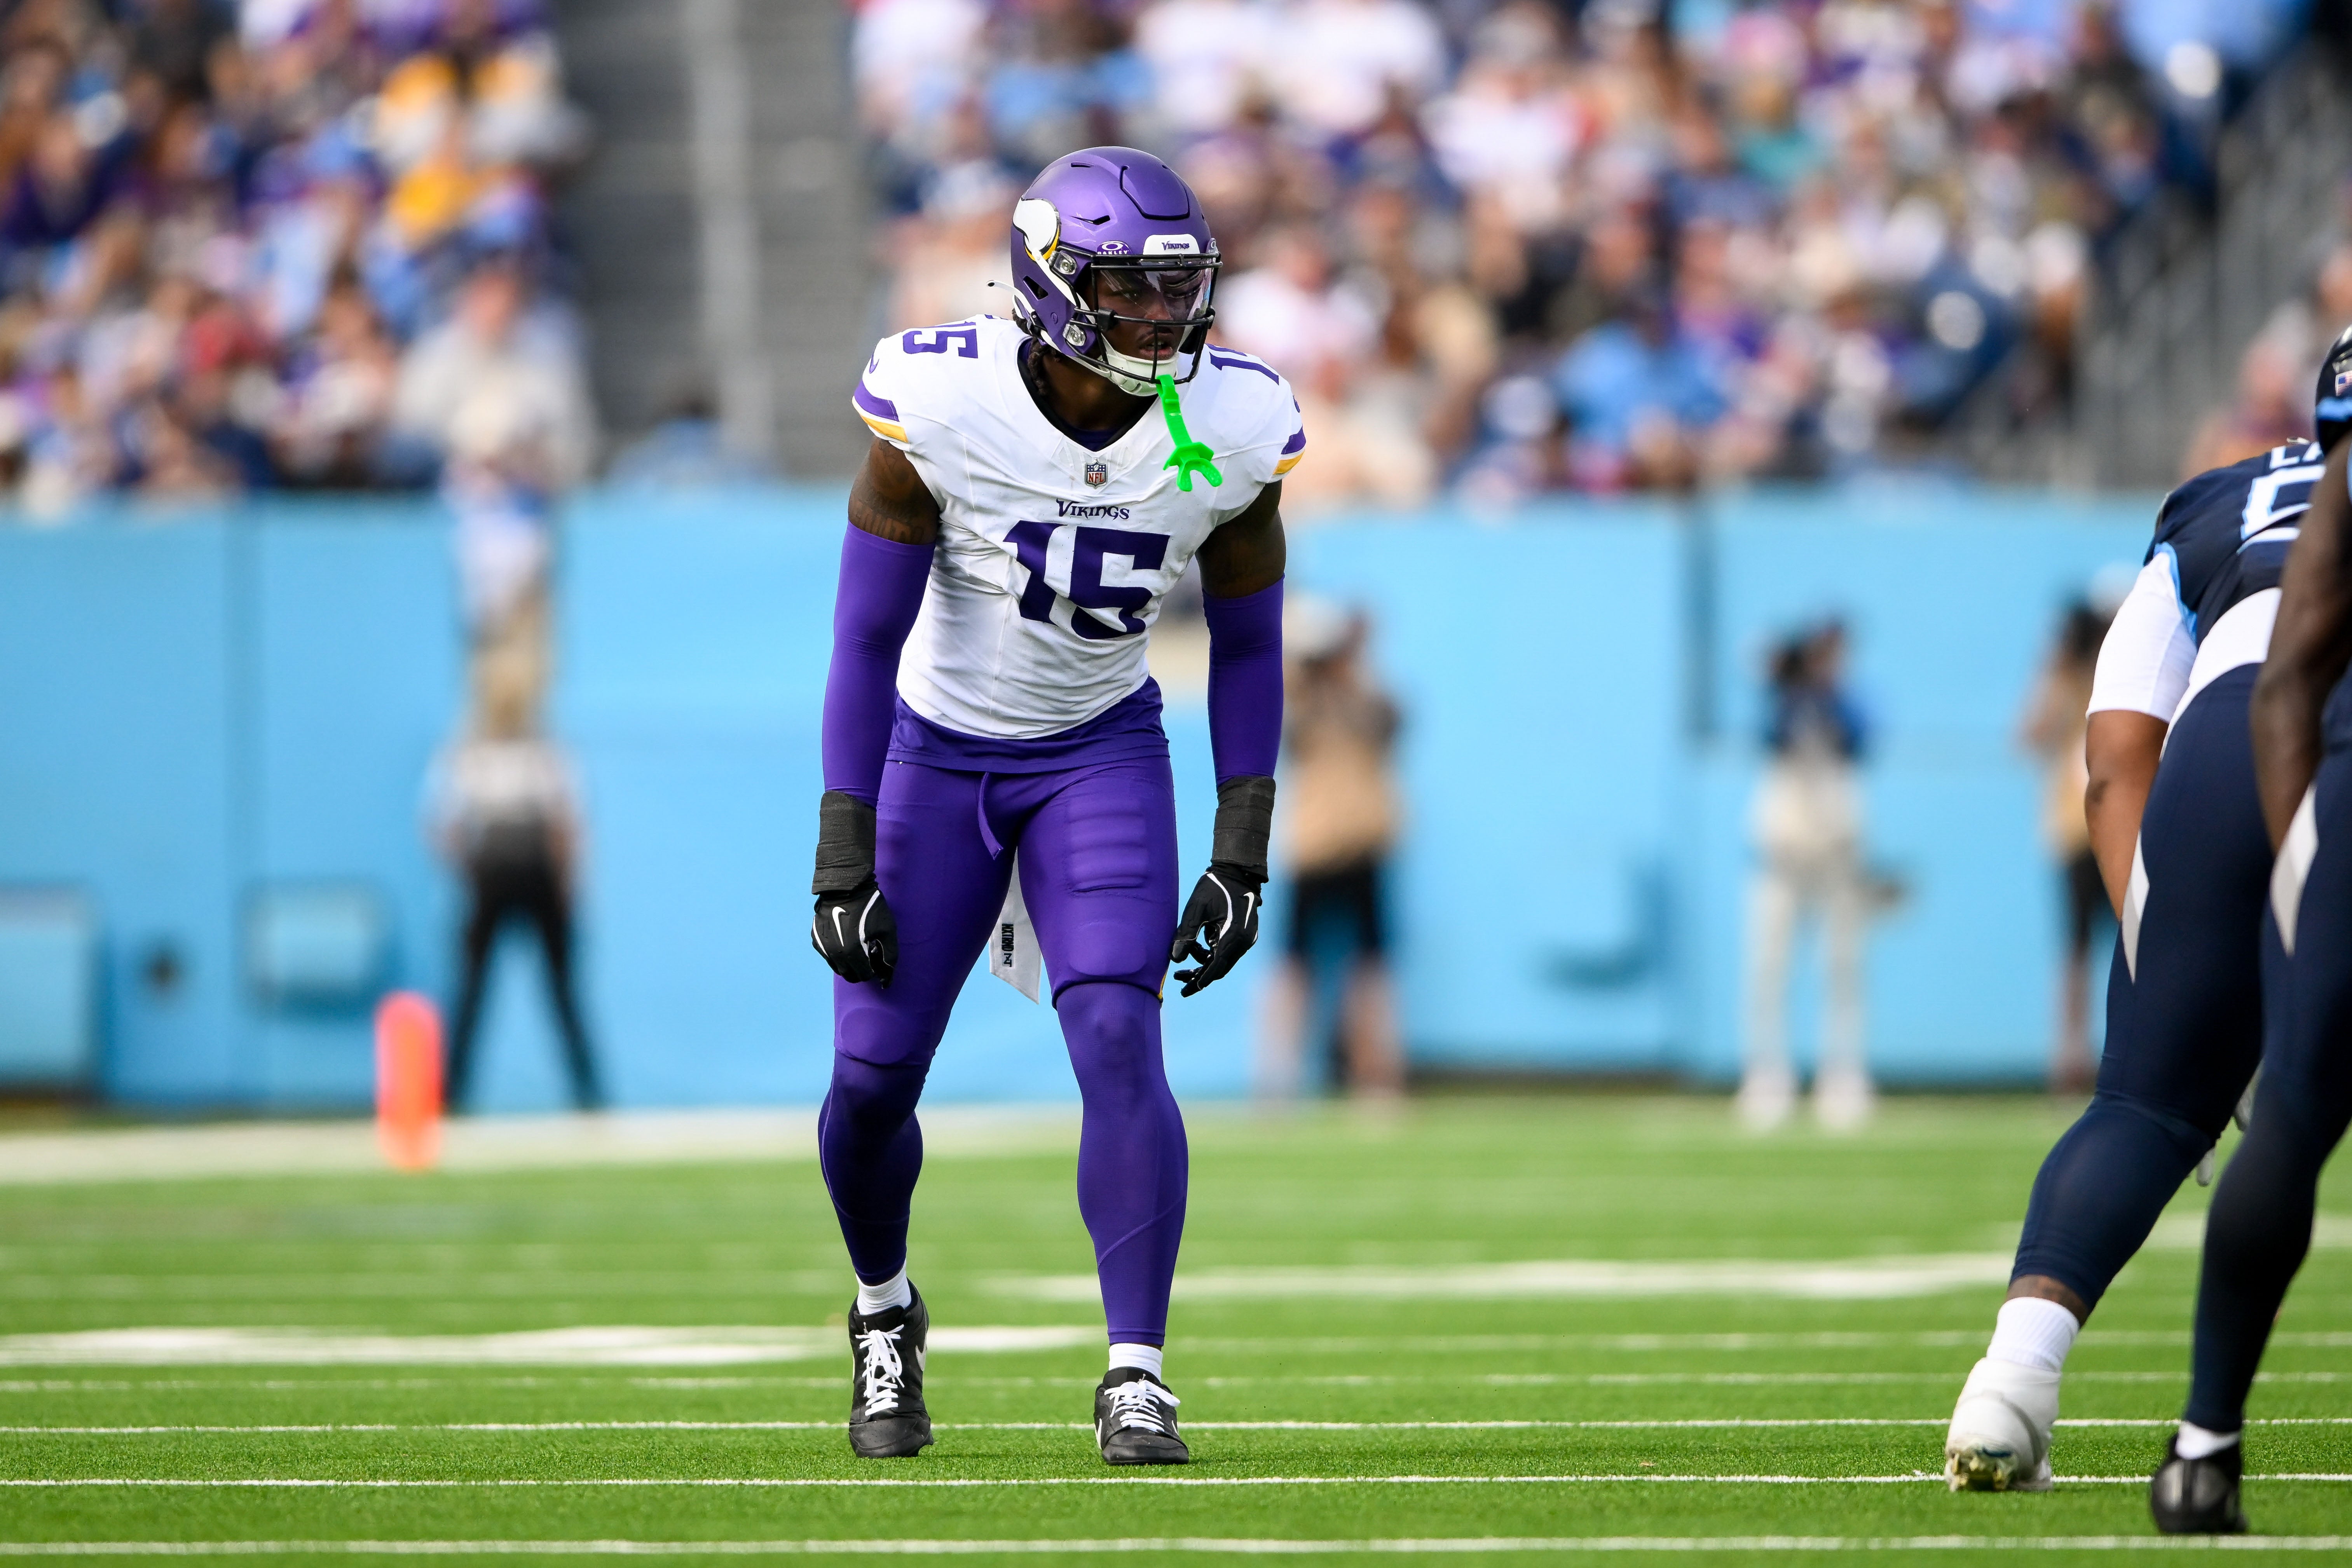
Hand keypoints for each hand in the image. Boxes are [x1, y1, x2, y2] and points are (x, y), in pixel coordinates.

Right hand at [813, 879, 896, 985]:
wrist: (845, 886)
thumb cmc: (870, 907)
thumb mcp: (887, 930)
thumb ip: (889, 956)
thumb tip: (887, 979)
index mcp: (852, 952)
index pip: (864, 975)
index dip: (873, 970)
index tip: (876, 958)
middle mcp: (834, 953)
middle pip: (848, 975)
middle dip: (860, 971)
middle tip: (867, 957)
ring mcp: (822, 946)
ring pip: (836, 967)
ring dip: (848, 965)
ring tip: (856, 949)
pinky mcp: (816, 939)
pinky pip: (827, 955)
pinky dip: (837, 955)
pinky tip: (844, 940)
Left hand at [1169, 864, 1261, 995]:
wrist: (1236, 872)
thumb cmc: (1214, 887)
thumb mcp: (1196, 908)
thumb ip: (1185, 933)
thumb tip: (1175, 958)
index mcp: (1234, 935)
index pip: (1217, 966)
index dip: (1201, 979)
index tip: (1188, 989)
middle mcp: (1243, 941)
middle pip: (1220, 967)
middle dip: (1199, 975)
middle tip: (1179, 980)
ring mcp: (1246, 939)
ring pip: (1222, 960)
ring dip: (1203, 962)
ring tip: (1182, 960)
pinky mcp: (1244, 935)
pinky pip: (1226, 950)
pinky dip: (1211, 952)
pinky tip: (1196, 945)